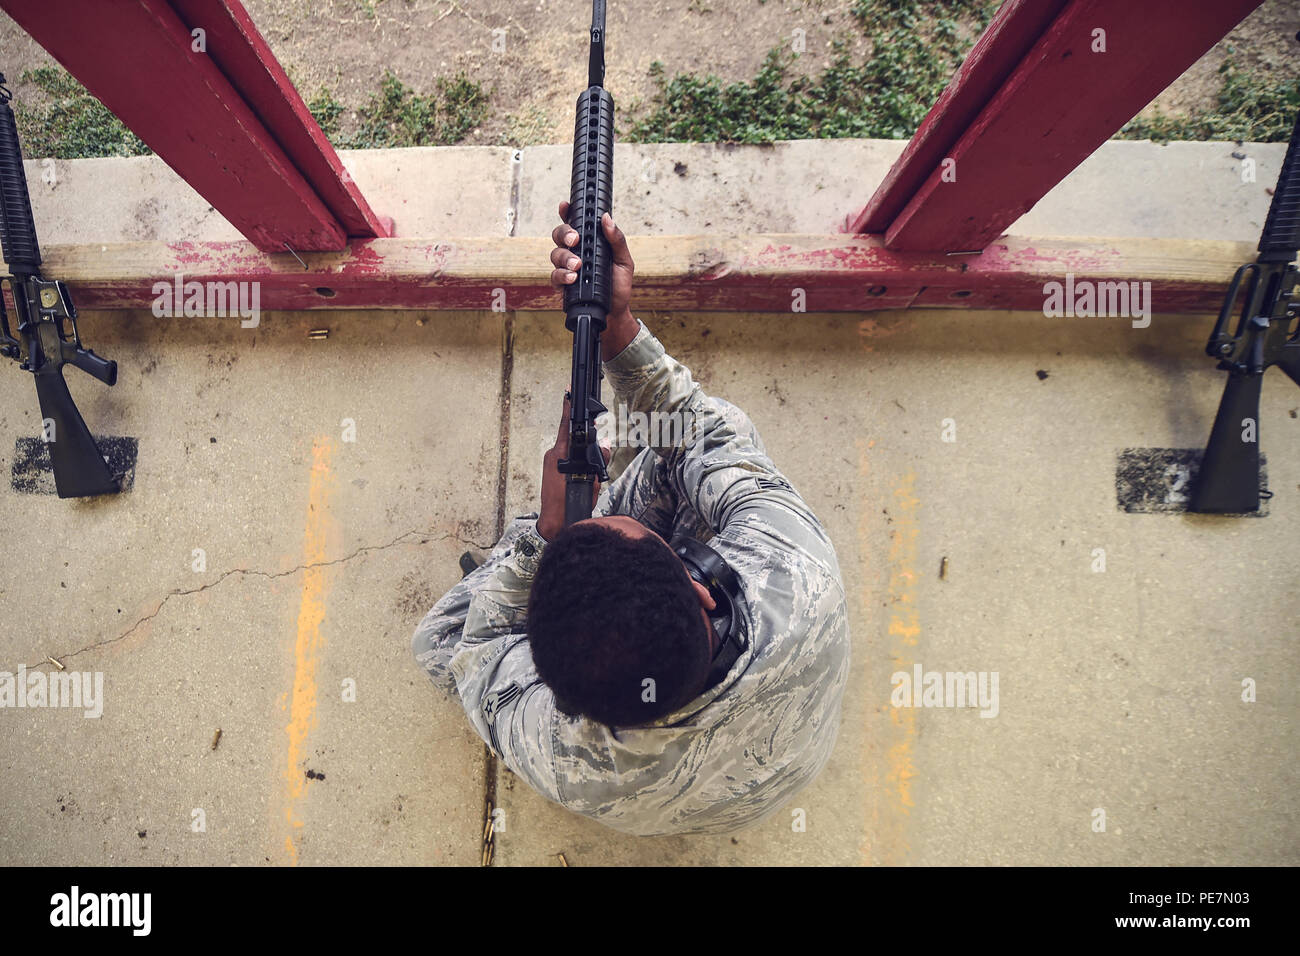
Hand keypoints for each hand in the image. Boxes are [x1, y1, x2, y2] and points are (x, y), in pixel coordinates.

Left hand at [537, 392, 609, 540]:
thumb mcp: (591, 482)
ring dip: (584, 459)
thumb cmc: (569, 504)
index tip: (569, 392)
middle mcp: (554, 455)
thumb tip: (605, 443)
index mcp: (560, 454)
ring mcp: (551, 462)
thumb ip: (598, 460)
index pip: (567, 425)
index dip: (568, 408)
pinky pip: (568, 460)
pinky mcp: (551, 470)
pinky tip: (583, 480)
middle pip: (574, 438)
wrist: (554, 524)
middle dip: (588, 443)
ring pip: (573, 450)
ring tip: (589, 479)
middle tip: (593, 456)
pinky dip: (578, 465)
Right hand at [549, 203, 638, 358]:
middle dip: (565, 234)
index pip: (575, 222)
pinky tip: (572, 278)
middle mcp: (575, 252)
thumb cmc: (619, 284)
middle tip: (575, 240)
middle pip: (560, 235)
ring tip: (577, 265)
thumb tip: (607, 219)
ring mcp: (566, 268)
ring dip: (565, 258)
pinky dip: (561, 276)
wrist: (615, 312)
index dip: (567, 212)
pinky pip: (554, 276)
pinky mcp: (562, 285)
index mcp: (589, 242)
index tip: (565, 205)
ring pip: (555, 254)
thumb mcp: (624, 260)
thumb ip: (617, 240)